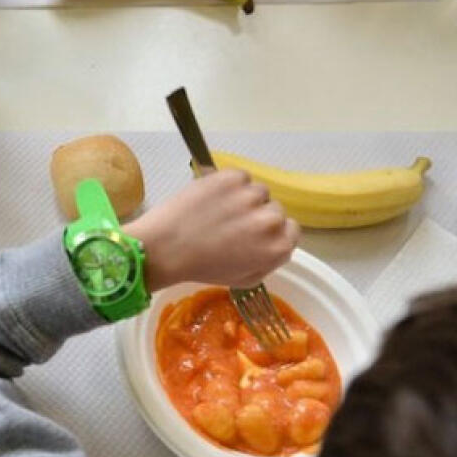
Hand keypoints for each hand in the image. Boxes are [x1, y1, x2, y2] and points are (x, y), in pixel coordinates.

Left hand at [124, 169, 299, 290]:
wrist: (164, 247)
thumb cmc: (200, 267)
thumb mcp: (243, 279)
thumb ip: (268, 261)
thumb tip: (276, 245)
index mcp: (277, 247)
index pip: (292, 229)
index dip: (272, 230)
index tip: (254, 232)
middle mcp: (270, 220)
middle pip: (274, 209)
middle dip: (256, 214)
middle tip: (230, 223)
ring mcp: (250, 196)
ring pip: (257, 191)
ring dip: (243, 197)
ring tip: (218, 210)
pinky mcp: (231, 178)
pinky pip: (240, 177)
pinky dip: (228, 183)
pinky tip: (211, 198)